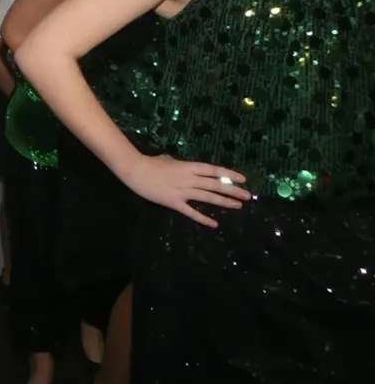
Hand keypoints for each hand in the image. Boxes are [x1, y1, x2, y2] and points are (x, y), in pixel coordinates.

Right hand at [119, 154, 248, 226]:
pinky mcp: (175, 202)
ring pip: (208, 197)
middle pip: (215, 185)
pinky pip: (192, 212)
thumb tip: (186, 167)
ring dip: (224, 202)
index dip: (229, 174)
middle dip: (233, 190)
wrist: (136, 171)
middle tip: (247, 196)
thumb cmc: (151, 163)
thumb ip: (180, 165)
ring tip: (238, 206)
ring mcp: (183, 191)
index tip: (243, 179)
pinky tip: (214, 224)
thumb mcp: (169, 159)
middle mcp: (190, 179)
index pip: (214, 170)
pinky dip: (204, 218)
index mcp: (189, 166)